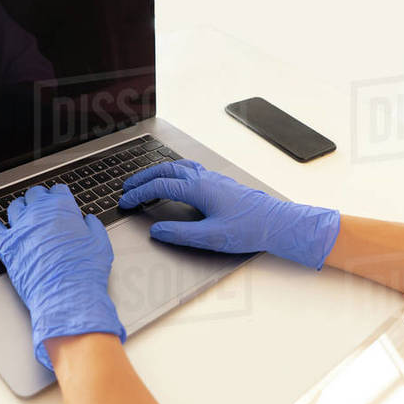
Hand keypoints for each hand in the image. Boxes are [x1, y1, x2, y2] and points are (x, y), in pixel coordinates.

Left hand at [0, 185, 124, 371]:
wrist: (66, 294)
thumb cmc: (84, 271)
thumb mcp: (100, 244)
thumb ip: (93, 227)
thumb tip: (89, 221)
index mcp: (62, 208)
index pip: (58, 191)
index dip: (60, 195)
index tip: (60, 198)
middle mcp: (38, 214)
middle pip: (34, 195)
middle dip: (40, 198)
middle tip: (43, 205)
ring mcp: (20, 229)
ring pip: (14, 208)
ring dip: (20, 208)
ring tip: (23, 212)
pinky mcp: (7, 247)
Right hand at [117, 160, 340, 268]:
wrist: (277, 223)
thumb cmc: (249, 229)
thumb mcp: (211, 237)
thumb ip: (180, 234)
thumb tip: (157, 231)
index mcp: (198, 189)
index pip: (159, 186)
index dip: (139, 193)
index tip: (125, 201)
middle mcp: (204, 178)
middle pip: (165, 170)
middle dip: (143, 177)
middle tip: (128, 187)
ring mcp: (213, 178)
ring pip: (179, 166)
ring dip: (159, 171)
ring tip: (147, 180)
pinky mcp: (221, 183)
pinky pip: (191, 169)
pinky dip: (175, 171)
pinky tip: (177, 179)